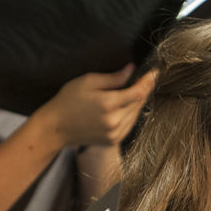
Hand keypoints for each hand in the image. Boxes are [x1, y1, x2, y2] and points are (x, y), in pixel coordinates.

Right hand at [38, 65, 154, 148]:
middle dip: (145, 89)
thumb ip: (113, 78)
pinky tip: (128, 105)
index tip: (154, 72)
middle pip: (139, 103)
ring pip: (136, 114)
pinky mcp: (113, 141)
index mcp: (108, 104)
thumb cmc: (68, 101)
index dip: (148, 81)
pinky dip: (132, 113)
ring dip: (139, 102)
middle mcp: (114, 121)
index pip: (138, 91)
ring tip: (139, 89)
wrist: (56, 128)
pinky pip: (129, 124)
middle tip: (149, 78)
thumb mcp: (88, 82)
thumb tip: (131, 70)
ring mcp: (114, 133)